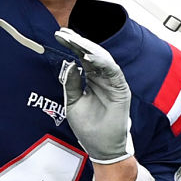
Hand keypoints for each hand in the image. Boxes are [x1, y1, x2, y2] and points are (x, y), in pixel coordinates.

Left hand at [55, 28, 133, 164]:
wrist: (101, 148)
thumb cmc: (88, 127)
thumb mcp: (73, 103)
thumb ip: (71, 84)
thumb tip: (70, 64)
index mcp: (91, 79)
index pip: (81, 57)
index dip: (71, 46)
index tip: (58, 36)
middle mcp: (102, 78)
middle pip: (91, 54)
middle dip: (78, 42)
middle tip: (64, 33)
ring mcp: (112, 82)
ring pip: (102, 59)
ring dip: (88, 48)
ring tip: (74, 41)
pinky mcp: (121, 89)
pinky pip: (112, 71)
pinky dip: (102, 62)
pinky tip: (89, 56)